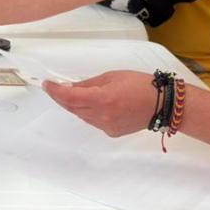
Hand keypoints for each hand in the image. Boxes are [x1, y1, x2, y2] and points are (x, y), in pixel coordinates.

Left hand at [42, 71, 156, 136]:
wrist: (162, 104)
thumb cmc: (140, 85)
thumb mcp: (112, 76)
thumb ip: (89, 84)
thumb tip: (71, 87)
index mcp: (103, 98)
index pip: (69, 97)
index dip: (55, 91)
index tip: (47, 85)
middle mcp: (102, 116)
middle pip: (72, 108)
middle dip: (62, 98)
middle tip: (57, 88)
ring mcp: (106, 126)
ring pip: (82, 116)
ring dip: (76, 106)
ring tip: (82, 94)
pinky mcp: (111, 132)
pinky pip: (93, 122)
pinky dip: (90, 113)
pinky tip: (99, 105)